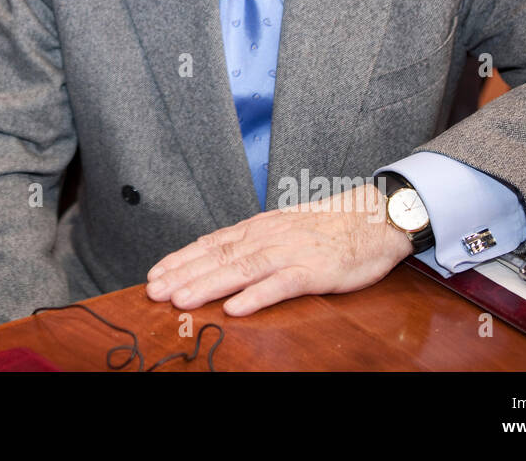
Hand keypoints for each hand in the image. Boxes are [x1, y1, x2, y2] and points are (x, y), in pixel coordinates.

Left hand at [145, 183, 413, 316]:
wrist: (372, 218)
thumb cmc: (326, 228)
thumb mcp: (280, 228)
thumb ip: (250, 242)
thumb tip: (215, 254)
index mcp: (257, 228)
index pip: (210, 243)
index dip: (180, 259)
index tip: (154, 274)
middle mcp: (266, 237)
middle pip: (217, 257)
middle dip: (182, 275)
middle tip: (154, 292)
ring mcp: (288, 253)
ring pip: (240, 270)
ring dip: (208, 285)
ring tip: (181, 300)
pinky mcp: (312, 271)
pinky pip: (280, 284)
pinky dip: (256, 296)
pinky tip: (235, 307)